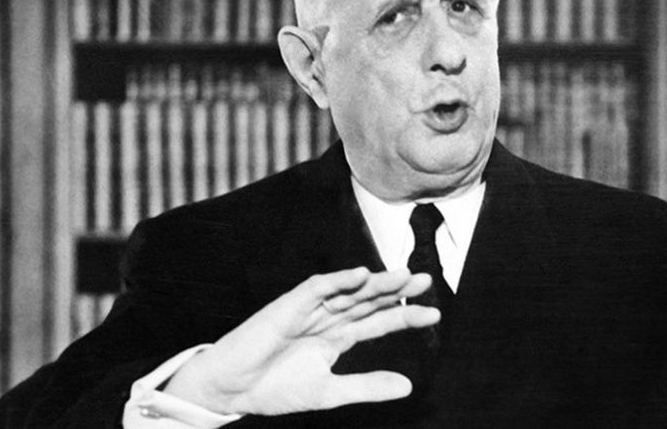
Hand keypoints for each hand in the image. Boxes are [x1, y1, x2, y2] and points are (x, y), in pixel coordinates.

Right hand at [163, 267, 438, 415]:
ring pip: (349, 290)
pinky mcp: (288, 306)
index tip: (434, 315)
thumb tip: (408, 386)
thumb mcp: (328, 391)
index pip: (379, 320)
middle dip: (397, 290)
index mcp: (338, 337)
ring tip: (403, 275)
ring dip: (375, 282)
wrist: (232, 390)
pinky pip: (317, 287)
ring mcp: (309, 309)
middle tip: (426, 280)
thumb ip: (366, 386)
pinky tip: (361, 275)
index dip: (405, 315)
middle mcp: (328, 318)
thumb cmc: (275, 388)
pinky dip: (338, 280)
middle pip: (369, 299)